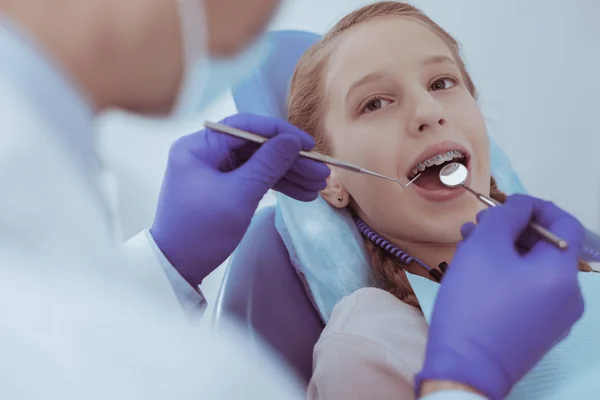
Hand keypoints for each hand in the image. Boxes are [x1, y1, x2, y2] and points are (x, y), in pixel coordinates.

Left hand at [150, 113, 329, 285]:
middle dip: (290, 160)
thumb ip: (268, 164)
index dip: (280, 132)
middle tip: (320, 172)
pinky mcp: (221, 187)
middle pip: (255, 146)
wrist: (177, 267)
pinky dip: (275, 186)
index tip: (308, 145)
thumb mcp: (239, 195)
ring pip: (258, 164)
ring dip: (288, 175)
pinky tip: (301, 194)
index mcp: (199, 146)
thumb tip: (292, 141)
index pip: (246, 126)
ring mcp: (213, 170)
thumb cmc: (202, 231)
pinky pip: (252, 179)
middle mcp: (204, 152)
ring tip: (317, 186)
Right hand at [416, 194, 584, 399]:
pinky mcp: (537, 332)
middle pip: (545, 247)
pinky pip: (527, 291)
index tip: (503, 204)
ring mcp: (555, 318)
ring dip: (504, 251)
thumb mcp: (484, 248)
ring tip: (468, 246)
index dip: (535, 206)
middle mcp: (569, 297)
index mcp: (562, 274)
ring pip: (532, 269)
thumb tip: (519, 206)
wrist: (464, 368)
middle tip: (476, 226)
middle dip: (511, 229)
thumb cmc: (474, 304)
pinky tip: (476, 273)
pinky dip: (506, 275)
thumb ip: (505, 217)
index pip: (564, 224)